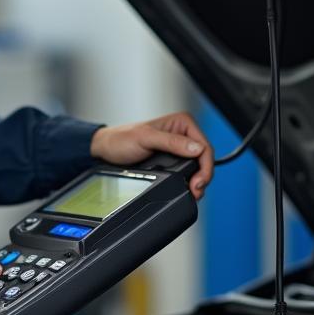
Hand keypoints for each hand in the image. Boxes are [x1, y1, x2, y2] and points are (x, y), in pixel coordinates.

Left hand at [89, 111, 212, 198]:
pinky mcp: (173, 158)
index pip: (205, 146)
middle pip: (204, 158)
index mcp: (182, 122)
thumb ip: (172, 142)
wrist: (107, 150)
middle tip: (195, 191)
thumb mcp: (146, 138)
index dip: (205, 167)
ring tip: (191, 192)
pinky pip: (188, 170)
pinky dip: (189, 180)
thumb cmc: (122, 139)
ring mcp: (179, 146)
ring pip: (198, 166)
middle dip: (203, 176)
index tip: (198, 182)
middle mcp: (183, 133)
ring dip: (197, 180)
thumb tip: (196, 148)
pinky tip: (186, 187)